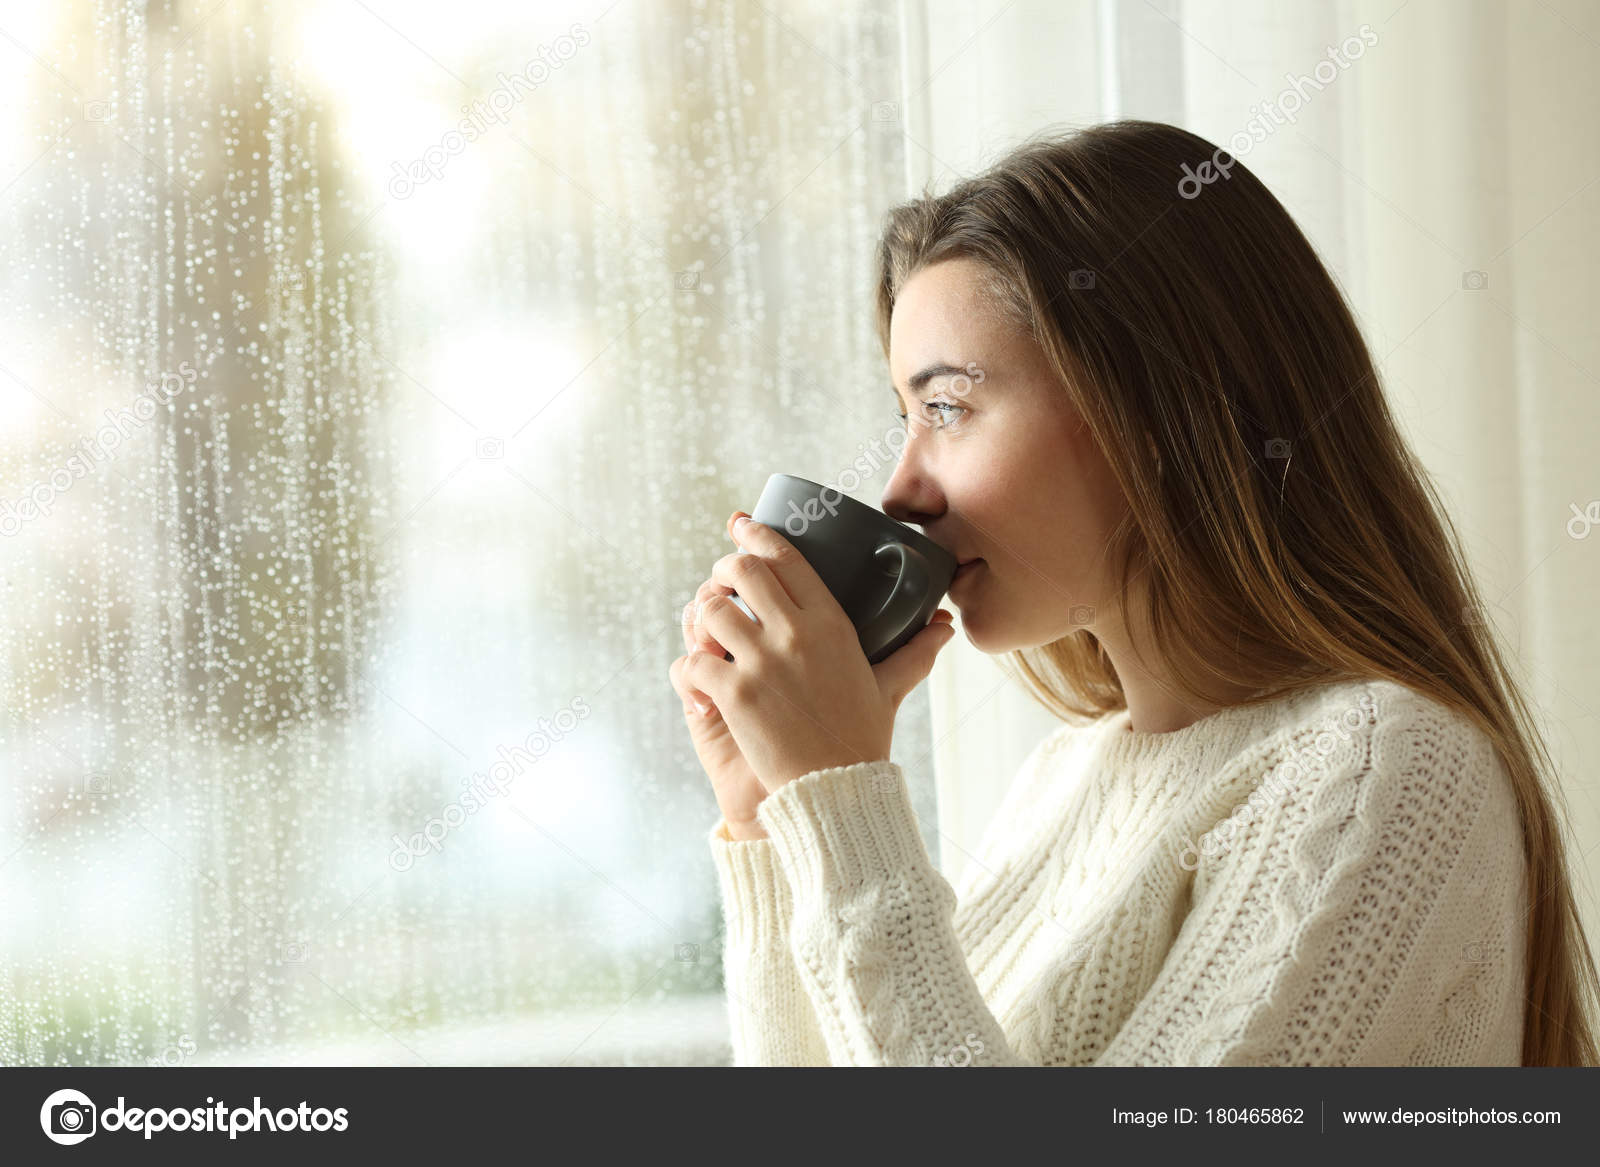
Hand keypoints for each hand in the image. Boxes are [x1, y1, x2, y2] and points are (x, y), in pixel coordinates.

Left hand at [676, 510, 956, 792]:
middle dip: (724, 568)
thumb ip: (915, 652)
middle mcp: (794, 635)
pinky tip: (698, 680)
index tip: (742, 526)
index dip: (757, 534)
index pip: (786, 559)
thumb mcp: (890, 687)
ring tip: (707, 628)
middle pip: (743, 571)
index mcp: (830, 624)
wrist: (837, 790)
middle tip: (721, 578)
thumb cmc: (862, 737)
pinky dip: (688, 668)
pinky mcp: (734, 695)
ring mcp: (761, 664)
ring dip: (702, 614)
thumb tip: (944, 626)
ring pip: (711, 610)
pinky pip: (693, 661)